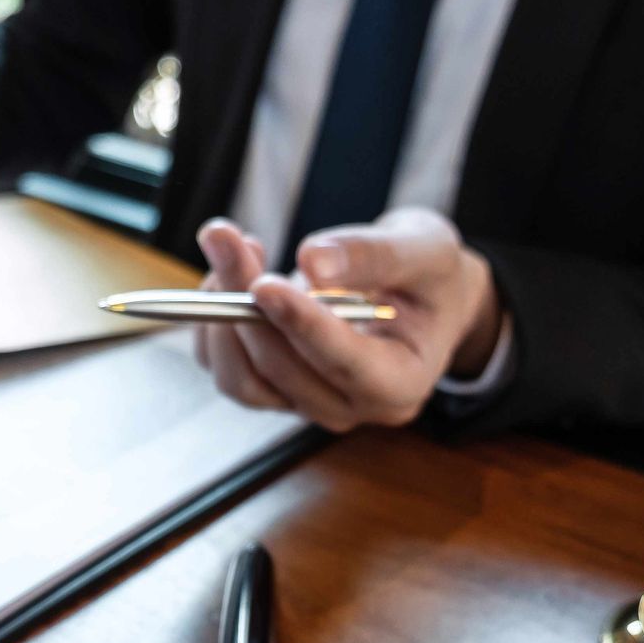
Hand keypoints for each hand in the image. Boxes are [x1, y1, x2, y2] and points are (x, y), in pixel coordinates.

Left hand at [193, 209, 503, 430]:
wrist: (418, 296)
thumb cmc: (429, 277)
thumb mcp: (425, 250)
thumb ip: (376, 255)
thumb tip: (312, 263)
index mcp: (401, 384)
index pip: (344, 364)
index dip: (301, 325)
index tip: (265, 284)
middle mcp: (351, 407)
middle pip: (281, 372)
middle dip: (245, 304)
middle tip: (226, 236)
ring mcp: (307, 403)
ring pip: (243, 380)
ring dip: (222, 314)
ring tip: (230, 246)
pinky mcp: (273, 389)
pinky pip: (226, 368)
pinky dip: (214, 322)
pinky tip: (230, 272)